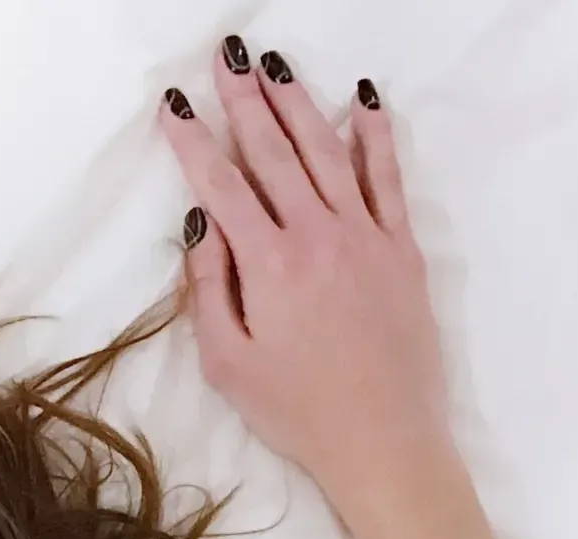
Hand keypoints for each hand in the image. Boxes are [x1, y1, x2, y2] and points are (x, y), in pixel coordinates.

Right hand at [159, 46, 450, 509]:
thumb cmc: (297, 413)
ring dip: (299, 104)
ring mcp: (365, 236)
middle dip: (245, 101)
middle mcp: (317, 235)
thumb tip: (200, 228)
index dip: (194, 142)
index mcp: (268, 264)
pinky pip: (388, 178)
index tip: (176, 105)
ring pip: (327, 152)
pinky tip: (363, 103)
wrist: (386, 440)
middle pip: (274, 152)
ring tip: (277, 65)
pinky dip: (375, 137)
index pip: (222, 186)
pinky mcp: (402, 249)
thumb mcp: (227, 364)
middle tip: (226, 58)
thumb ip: (207, 291)